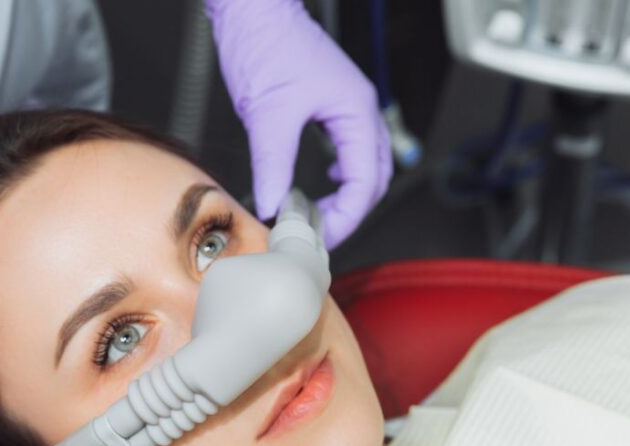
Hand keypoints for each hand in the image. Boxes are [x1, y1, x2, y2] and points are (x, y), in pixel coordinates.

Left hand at [206, 0, 392, 249]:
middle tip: (319, 236)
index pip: (365, 181)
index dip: (346, 217)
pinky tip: (321, 186)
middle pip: (374, 179)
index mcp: (356, 111)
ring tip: (318, 218)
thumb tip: (274, 205)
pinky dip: (341, 176)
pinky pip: (350, 150)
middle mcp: (361, 109)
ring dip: (347, 197)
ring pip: (366, 166)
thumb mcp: (267, 115)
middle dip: (350, 212)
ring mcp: (349, 107)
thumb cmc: (266, 43)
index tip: (320, 238)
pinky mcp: (332, 105)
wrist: (254, 10)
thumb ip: (273, 166)